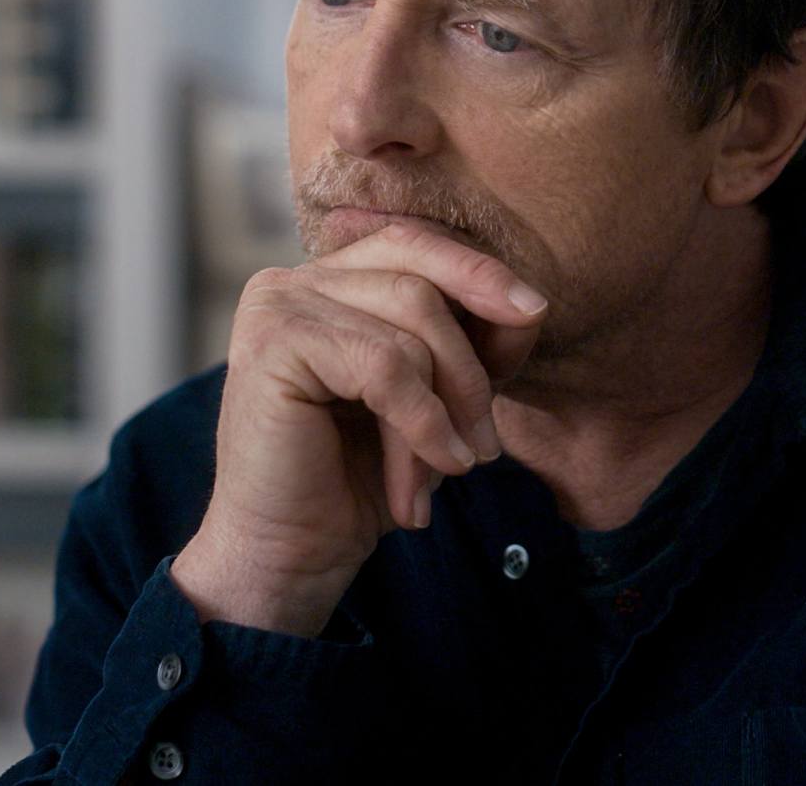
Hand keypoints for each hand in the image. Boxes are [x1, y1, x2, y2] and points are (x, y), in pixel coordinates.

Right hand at [170, 220, 547, 636]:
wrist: (292, 558)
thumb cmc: (358, 480)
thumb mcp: (434, 401)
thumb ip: (470, 345)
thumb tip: (529, 305)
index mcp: (328, 282)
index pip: (416, 246)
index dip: (479, 274)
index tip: (532, 313)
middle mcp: (294, 281)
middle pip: (420, 280)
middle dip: (469, 364)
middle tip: (486, 442)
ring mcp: (278, 307)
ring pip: (410, 326)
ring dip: (447, 408)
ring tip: (450, 470)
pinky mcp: (273, 343)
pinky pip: (385, 366)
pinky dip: (422, 425)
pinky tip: (425, 477)